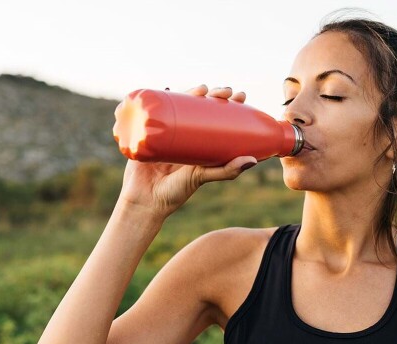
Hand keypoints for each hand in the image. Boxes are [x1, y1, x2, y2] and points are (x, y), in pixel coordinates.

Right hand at [116, 84, 256, 218]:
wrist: (143, 201)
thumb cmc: (174, 193)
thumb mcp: (202, 177)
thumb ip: (225, 171)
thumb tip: (253, 161)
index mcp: (199, 143)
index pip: (217, 117)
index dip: (228, 104)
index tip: (241, 96)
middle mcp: (184, 134)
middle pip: (199, 107)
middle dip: (213, 94)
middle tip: (225, 91)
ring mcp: (165, 131)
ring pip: (179, 105)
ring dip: (191, 91)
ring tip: (202, 88)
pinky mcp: (146, 132)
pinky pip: (153, 112)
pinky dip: (159, 97)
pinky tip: (167, 88)